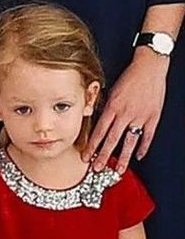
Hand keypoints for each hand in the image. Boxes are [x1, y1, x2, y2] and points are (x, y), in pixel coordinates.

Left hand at [84, 51, 167, 172]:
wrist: (148, 68)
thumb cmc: (129, 77)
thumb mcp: (112, 90)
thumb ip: (106, 106)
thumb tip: (98, 118)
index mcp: (113, 106)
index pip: (99, 130)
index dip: (92, 145)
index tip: (86, 156)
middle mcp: (125, 113)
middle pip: (112, 139)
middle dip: (103, 156)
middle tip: (97, 168)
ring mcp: (140, 117)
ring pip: (129, 142)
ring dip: (122, 158)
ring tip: (118, 170)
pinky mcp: (152, 117)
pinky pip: (147, 136)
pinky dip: (143, 148)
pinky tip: (138, 157)